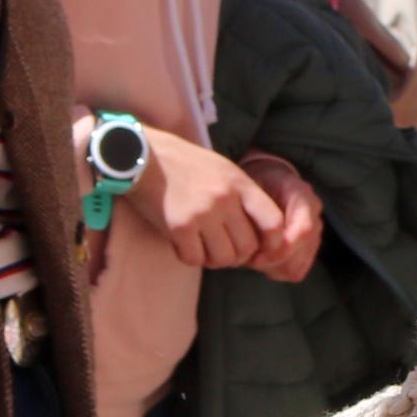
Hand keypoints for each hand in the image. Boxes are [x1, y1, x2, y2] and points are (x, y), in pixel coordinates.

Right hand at [141, 127, 280, 272]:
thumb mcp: (222, 169)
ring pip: (223, 258)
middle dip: (238, 255)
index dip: (273, 243)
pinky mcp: (179, 227)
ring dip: (214, 259)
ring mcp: (202, 214)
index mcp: (240, 183)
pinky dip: (190, 257)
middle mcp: (225, 199)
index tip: (262, 249)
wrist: (142, 157)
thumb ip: (242, 196)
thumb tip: (261, 233)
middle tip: (223, 249)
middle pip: (248, 247)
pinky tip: (183, 244)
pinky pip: (195, 259)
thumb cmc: (183, 164)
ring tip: (203, 247)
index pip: (274, 223)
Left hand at [241, 151, 327, 282]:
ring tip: (254, 257)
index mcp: (303, 196)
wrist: (268, 180)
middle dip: (272, 262)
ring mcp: (314, 234)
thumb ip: (257, 208)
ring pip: (297, 267)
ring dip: (273, 267)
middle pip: (300, 254)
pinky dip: (277, 271)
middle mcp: (314, 216)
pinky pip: (296, 272)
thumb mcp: (253, 185)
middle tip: (248, 258)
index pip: (304, 231)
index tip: (255, 255)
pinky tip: (263, 260)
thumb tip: (254, 238)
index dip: (280, 249)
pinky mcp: (308, 249)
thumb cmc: (257, 183)